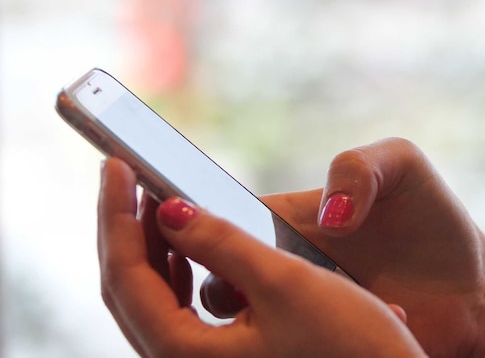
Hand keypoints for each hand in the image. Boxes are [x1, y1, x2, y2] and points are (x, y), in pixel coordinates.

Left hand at [98, 157, 425, 357]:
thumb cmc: (349, 345)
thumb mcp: (286, 283)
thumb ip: (222, 244)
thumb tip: (168, 210)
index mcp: (187, 352)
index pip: (125, 275)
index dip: (115, 215)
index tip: (115, 166)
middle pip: (129, 289)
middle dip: (124, 228)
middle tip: (127, 175)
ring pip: (153, 299)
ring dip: (151, 247)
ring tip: (158, 199)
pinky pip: (179, 309)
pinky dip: (179, 271)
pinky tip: (193, 246)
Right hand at [202, 138, 484, 356]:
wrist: (473, 292)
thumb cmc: (434, 221)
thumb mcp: (403, 168)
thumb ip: (361, 166)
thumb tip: (328, 216)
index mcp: (286, 217)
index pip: (216, 216)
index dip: (192, 217)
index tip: (185, 217)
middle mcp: (279, 266)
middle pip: (214, 272)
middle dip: (220, 272)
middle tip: (281, 270)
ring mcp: (292, 310)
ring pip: (241, 315)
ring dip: (262, 309)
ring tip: (340, 291)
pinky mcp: (312, 343)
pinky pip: (279, 343)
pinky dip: (297, 336)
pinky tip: (365, 315)